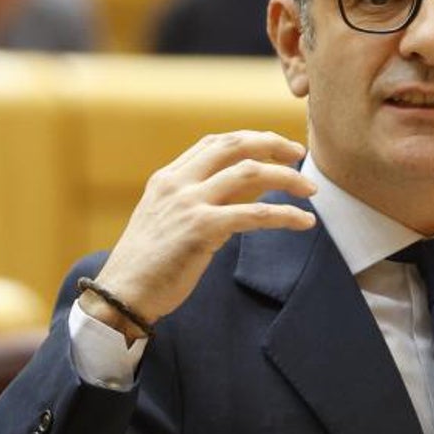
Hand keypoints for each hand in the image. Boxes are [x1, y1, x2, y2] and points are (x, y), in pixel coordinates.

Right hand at [82, 131, 316, 337]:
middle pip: (235, 145)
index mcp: (168, 178)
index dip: (251, 139)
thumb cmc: (147, 264)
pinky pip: (255, 213)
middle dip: (273, 144)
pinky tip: (304, 222)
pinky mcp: (202, 229)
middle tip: (300, 154)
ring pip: (250, 173)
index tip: (277, 146)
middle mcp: (178, 183)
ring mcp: (189, 203)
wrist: (122, 294)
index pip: (215, 142)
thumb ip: (196, 200)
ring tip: (311, 190)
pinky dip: (285, 214)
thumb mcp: (166, 219)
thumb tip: (242, 191)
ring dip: (287, 178)